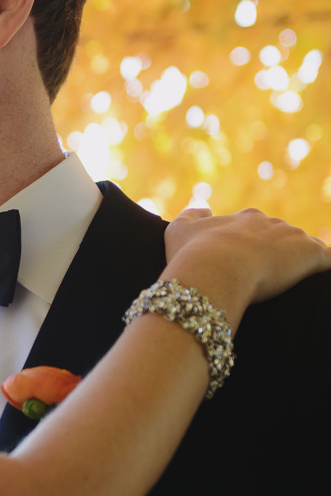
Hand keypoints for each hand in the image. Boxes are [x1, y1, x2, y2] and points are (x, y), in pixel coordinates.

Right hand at [164, 206, 330, 319]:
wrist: (213, 269)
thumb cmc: (193, 254)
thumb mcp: (178, 230)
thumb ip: (191, 215)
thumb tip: (203, 209)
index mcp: (245, 219)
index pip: (257, 228)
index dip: (253, 247)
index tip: (247, 266)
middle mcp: (272, 223)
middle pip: (283, 237)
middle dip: (280, 255)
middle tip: (271, 279)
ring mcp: (293, 238)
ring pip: (306, 248)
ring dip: (304, 263)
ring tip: (302, 286)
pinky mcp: (311, 255)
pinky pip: (329, 260)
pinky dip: (329, 266)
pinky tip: (326, 282)